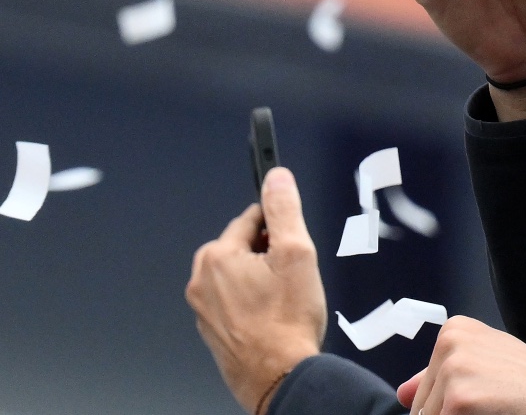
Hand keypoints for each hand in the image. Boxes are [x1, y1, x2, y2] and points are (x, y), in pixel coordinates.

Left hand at [187, 168, 326, 413]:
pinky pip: (232, 300)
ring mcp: (203, 308)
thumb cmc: (287, 319)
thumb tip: (276, 177)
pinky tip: (273, 314)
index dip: (278, 226)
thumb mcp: (296, 253)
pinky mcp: (211, 329)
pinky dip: (251, 301)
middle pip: (241, 246)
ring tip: (284, 297)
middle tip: (292, 272)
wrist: (277, 375)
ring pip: (236, 274)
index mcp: (218, 257)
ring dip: (259, 277)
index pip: (251, 218)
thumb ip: (284, 210)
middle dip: (267, 252)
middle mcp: (201, 280)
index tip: (293, 238)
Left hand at [396, 316, 525, 414]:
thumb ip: (441, 379)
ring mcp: (453, 367)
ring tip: (498, 412)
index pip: (424, 391)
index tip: (484, 406)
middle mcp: (449, 341)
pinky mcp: (458, 398)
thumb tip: (403, 392)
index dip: (448, 410)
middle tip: (497, 408)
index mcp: (455, 331)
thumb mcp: (488, 369)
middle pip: (422, 409)